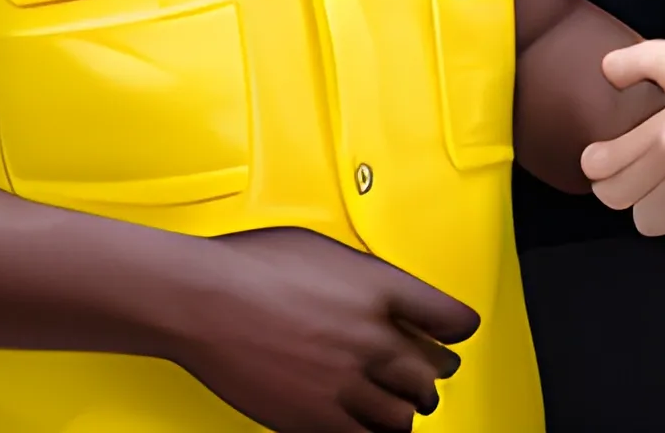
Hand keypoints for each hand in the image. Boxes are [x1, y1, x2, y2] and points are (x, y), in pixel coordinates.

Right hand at [172, 226, 479, 431]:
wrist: (205, 300)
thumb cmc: (252, 265)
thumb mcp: (324, 249)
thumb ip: (362, 277)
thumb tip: (376, 292)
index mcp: (379, 288)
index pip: (449, 318)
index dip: (459, 328)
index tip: (458, 334)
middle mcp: (372, 336)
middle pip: (431, 371)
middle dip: (432, 374)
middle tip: (428, 375)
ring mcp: (346, 381)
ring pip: (404, 415)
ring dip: (406, 411)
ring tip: (399, 406)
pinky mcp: (317, 418)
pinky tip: (367, 426)